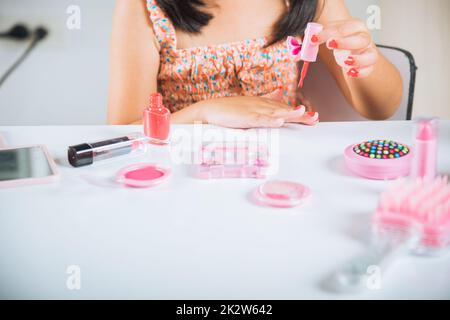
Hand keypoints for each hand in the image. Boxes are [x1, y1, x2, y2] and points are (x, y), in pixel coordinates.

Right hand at [196, 94, 318, 128]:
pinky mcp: (244, 117)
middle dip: (299, 115)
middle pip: (283, 110)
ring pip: (274, 112)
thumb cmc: (229, 109)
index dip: (299, 113)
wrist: (209, 110)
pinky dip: (268, 120)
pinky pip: (258, 119)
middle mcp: (261, 105)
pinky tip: (278, 121)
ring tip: (302, 113)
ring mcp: (253, 111)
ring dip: (288, 113)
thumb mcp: (251, 103)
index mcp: (263, 103)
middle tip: (314, 118)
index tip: (313, 117)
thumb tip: (281, 90)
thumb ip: (267, 97)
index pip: (284, 108)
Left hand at [313, 20, 377, 77]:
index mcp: (355, 26)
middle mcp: (364, 38)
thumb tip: (308, 37)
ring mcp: (368, 52)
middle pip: (361, 39)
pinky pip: (369, 70)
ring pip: (371, 56)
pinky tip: (350, 72)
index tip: (314, 38)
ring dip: (358, 60)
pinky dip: (361, 72)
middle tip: (329, 44)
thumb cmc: (341, 38)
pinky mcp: (369, 65)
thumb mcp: (329, 34)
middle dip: (345, 42)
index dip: (327, 33)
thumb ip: (319, 35)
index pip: (343, 27)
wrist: (351, 48)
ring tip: (345, 62)